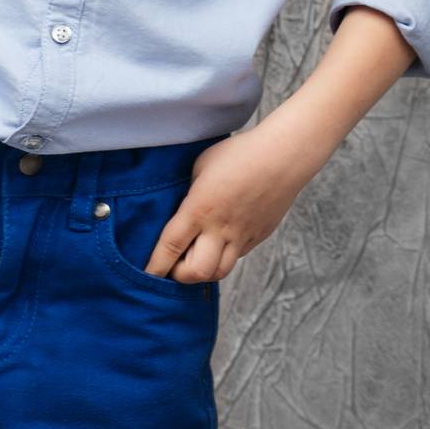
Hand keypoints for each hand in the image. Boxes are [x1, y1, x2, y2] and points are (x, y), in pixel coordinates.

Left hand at [141, 120, 315, 283]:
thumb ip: (189, 191)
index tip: (145, 275)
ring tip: (195, 258)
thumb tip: (181, 207)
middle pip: (196, 272)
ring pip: (219, 272)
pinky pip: (237, 257)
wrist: (283, 156)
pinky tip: (219, 241)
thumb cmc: (239, 153)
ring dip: (203, 271)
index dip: (155, 266)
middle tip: (173, 264)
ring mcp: (242, 235)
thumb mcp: (201, 165)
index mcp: (199, 209)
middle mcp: (220, 228)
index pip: (171, 247)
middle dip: (179, 275)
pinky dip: (223, 256)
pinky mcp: (258, 236)